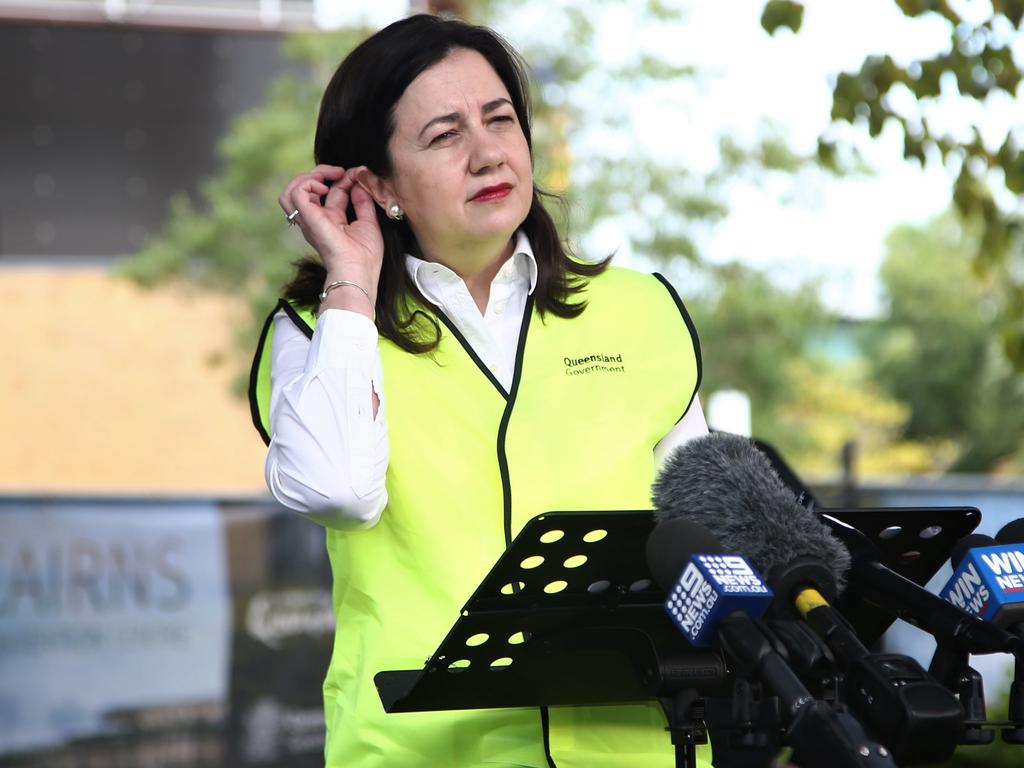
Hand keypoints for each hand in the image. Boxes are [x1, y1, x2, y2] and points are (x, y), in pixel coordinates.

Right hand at [279, 165, 384, 297]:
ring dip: (309, 177)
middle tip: (340, 171)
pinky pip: (296, 194)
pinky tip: (325, 188)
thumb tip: (358, 183)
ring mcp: (310, 220)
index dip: (342, 178)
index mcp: (331, 220)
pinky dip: (308, 184)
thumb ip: (363, 202)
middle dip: (321, 172)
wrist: (359, 273)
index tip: (357, 176)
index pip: (330, 191)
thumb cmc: (365, 257)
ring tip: (328, 177)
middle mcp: (317, 220)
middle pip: (305, 188)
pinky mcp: (308, 219)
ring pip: (292, 191)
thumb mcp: (369, 222)